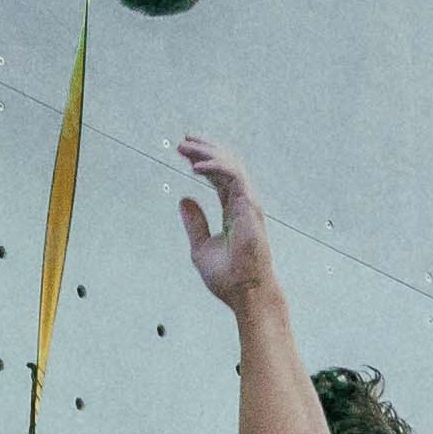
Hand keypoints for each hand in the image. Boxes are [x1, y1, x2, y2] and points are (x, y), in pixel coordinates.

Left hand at [171, 137, 274, 308]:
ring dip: (208, 153)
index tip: (183, 153)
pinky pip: (234, 176)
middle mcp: (243, 203)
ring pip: (231, 165)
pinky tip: (195, 167)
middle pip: (226, 165)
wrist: (245, 292)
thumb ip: (194, 222)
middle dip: (205, 150)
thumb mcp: (201, 247)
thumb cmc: (228, 277)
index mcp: (234, 210)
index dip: (203, 162)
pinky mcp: (249, 206)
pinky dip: (215, 167)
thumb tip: (184, 200)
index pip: (220, 177)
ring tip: (186, 147)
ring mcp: (248, 203)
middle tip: (182, 141)